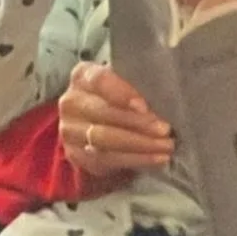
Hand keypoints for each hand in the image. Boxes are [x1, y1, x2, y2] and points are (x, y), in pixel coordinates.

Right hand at [58, 62, 174, 177]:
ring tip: (166, 146)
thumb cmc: (118, 95)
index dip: (122, 93)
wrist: (93, 121)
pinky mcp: (77, 154)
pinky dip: (135, 160)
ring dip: (140, 144)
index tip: (144, 106)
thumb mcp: (124, 81)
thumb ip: (137, 84)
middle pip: (104, 113)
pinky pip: (107, 159)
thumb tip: (166, 95)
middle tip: (165, 129)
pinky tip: (156, 158)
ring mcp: (70, 130)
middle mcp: (71, 102)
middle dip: (138, 123)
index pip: (99, 80)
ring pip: (105, 139)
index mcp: (83, 76)